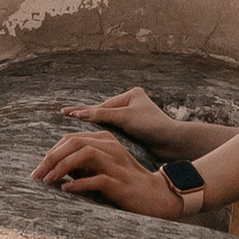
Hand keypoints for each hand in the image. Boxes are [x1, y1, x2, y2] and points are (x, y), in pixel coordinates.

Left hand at [31, 124, 179, 217]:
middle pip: (74, 142)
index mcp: (105, 140)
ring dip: (62, 167)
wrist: (155, 196)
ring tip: (48, 180)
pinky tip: (66, 189)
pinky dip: (79, 183)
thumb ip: (81, 165)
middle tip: (36, 175)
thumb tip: (53, 169)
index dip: (51, 152)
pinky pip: (97, 178)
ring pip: (84, 154)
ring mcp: (116, 164)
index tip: (39, 169)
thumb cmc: (124, 183)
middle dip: (51, 158)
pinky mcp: (120, 182)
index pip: (70, 138)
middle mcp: (110, 147)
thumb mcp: (101, 169)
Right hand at [57, 85, 186, 152]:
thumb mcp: (126, 117)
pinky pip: (113, 132)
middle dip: (85, 117)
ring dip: (92, 128)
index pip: (102, 106)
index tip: (65, 111)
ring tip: (73, 128)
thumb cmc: (153, 126)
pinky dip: (101, 135)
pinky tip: (91, 138)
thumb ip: (102, 115)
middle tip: (65, 116)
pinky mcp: (134, 132)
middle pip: (103, 113)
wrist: (173, 143)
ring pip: (106, 123)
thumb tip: (80, 114)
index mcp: (131, 95)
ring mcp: (133, 118)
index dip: (84, 111)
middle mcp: (131, 105)